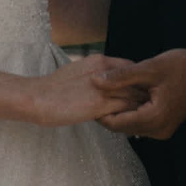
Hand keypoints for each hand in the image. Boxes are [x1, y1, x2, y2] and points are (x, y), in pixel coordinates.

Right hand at [29, 55, 148, 127]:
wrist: (38, 97)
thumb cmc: (54, 87)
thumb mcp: (78, 70)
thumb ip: (96, 75)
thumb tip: (104, 81)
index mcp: (100, 61)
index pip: (131, 67)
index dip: (137, 81)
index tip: (139, 91)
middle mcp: (106, 71)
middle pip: (138, 81)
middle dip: (144, 93)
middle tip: (147, 106)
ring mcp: (105, 88)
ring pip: (135, 96)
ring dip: (141, 107)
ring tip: (143, 117)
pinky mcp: (101, 105)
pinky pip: (126, 111)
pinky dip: (131, 117)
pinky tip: (132, 124)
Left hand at [93, 48, 185, 139]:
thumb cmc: (179, 67)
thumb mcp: (148, 68)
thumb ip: (121, 77)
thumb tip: (95, 81)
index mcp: (153, 118)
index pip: (117, 124)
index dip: (100, 113)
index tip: (89, 99)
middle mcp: (158, 130)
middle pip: (123, 127)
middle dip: (110, 112)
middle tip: (98, 95)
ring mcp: (163, 130)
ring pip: (131, 126)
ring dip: (121, 112)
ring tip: (111, 94)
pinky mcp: (165, 125)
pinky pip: (142, 123)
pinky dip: (133, 112)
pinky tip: (128, 97)